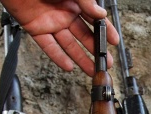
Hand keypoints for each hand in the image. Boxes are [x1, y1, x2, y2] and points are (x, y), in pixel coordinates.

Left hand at [0, 0, 118, 75]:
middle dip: (96, 50)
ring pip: (69, 45)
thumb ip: (86, 2)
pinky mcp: (36, 29)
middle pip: (83, 36)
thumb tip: (100, 15)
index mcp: (75, 2)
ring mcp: (51, 23)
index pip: (94, 19)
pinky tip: (68, 67)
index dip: (105, 31)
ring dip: (81, 58)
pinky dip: (58, 57)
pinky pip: (49, 47)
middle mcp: (64, 13)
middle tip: (106, 62)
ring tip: (92, 70)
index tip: (114, 41)